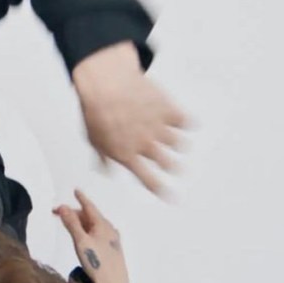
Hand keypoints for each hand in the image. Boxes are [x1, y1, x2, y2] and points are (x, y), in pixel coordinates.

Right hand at [54, 190, 127, 282]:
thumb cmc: (96, 263)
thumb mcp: (80, 242)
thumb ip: (71, 224)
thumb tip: (62, 207)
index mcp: (103, 225)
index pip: (90, 207)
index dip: (81, 199)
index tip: (75, 190)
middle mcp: (110, 231)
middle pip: (91, 217)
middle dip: (75, 213)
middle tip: (58, 214)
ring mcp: (113, 241)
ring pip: (95, 226)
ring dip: (81, 222)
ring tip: (69, 223)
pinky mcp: (112, 251)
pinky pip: (99, 234)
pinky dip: (88, 230)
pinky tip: (86, 236)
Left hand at [71, 41, 187, 195]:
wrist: (106, 85)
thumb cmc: (96, 112)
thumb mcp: (93, 140)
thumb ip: (103, 158)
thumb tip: (107, 170)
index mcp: (127, 155)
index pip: (148, 179)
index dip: (162, 190)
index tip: (172, 197)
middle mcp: (145, 145)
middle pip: (168, 164)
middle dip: (176, 169)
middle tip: (179, 169)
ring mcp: (158, 128)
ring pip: (179, 144)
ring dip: (180, 146)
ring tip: (180, 144)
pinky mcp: (167, 110)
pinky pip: (186, 122)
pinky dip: (189, 123)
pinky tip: (189, 122)